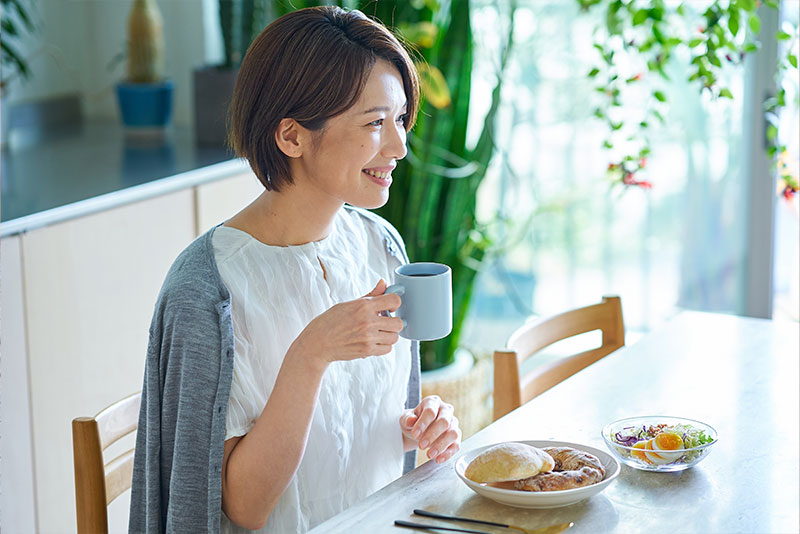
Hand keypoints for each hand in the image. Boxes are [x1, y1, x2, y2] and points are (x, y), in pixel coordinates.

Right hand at [289, 279, 403, 366]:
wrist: (318, 342)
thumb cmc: (331, 321)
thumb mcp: (349, 303)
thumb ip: (370, 295)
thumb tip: (384, 283)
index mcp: (364, 305)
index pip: (394, 300)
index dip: (395, 303)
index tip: (389, 307)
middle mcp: (368, 321)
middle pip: (399, 323)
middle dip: (394, 322)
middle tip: (384, 322)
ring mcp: (368, 337)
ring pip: (394, 337)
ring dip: (389, 335)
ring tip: (378, 332)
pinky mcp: (367, 351)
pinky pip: (388, 349)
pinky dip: (383, 346)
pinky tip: (373, 341)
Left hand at [400, 395, 461, 463]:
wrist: (417, 431)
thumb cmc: (412, 422)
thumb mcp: (405, 419)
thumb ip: (407, 419)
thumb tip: (411, 420)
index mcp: (433, 402)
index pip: (431, 411)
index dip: (423, 424)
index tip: (415, 435)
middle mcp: (446, 410)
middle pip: (444, 422)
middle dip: (432, 435)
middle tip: (421, 446)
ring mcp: (453, 423)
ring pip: (453, 433)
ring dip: (441, 445)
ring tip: (429, 455)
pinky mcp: (456, 436)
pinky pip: (456, 445)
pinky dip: (448, 453)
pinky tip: (438, 459)